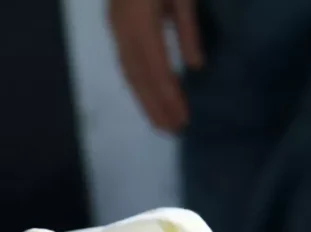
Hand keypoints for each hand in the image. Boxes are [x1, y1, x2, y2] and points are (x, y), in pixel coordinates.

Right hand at [108, 0, 203, 132]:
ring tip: (159, 122)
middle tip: (170, 132)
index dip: (168, 97)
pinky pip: (124, 59)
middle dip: (153, 107)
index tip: (181, 119)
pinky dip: (136, 82)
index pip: (156, 68)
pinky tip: (146, 95)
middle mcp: (123, 28)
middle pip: (138, 76)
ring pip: (128, 70)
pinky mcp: (115, 22)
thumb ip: (187, 27)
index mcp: (141, 19)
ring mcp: (115, 25)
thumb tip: (195, 67)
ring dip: (143, 99)